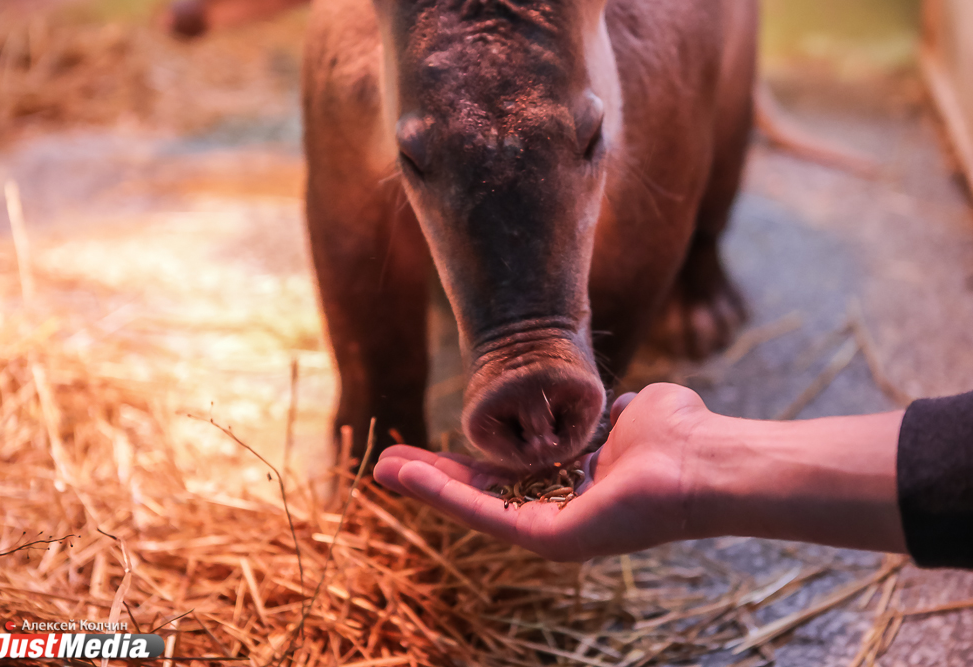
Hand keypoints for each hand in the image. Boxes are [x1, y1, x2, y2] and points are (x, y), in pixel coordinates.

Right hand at [373, 383, 712, 560]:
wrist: (707, 458)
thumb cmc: (681, 432)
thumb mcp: (630, 411)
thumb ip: (610, 413)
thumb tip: (613, 405)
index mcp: (575, 483)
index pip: (508, 471)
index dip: (466, 458)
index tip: (429, 443)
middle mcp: (559, 510)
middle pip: (483, 493)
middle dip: (433, 476)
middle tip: (387, 463)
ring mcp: (553, 528)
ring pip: (476, 507)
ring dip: (427, 487)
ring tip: (382, 469)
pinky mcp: (550, 539)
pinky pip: (487, 515)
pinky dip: (445, 494)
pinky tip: (410, 476)